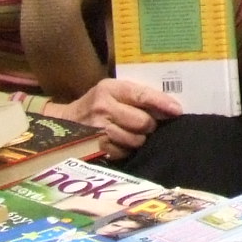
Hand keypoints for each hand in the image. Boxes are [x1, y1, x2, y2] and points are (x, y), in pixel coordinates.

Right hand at [49, 78, 185, 153]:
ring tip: (130, 131)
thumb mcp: (111, 91)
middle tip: (145, 123)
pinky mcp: (97, 149)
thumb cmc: (96, 105)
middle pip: (143, 121)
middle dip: (149, 124)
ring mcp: (99, 130)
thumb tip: (169, 107)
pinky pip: (125, 152)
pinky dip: (127, 149)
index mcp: (109, 89)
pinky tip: (119, 141)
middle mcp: (103, 108)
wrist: (64, 123)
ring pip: (137, 139)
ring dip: (139, 138)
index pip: (141, 96)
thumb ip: (136, 95)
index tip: (177, 110)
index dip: (162, 103)